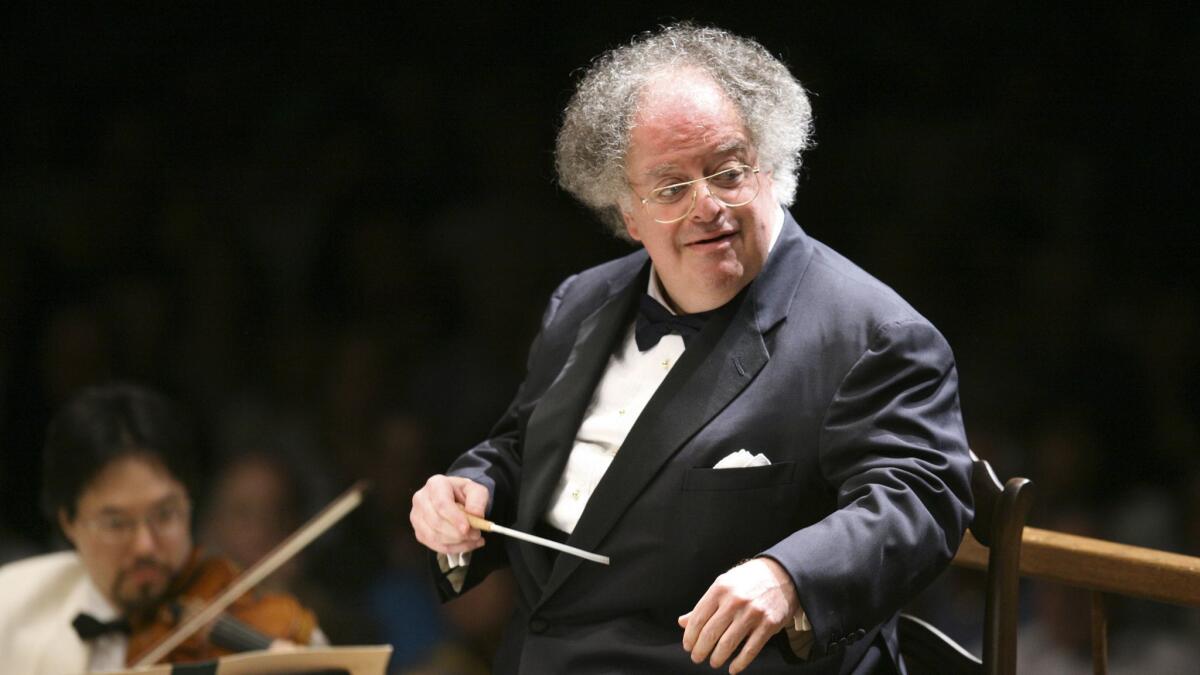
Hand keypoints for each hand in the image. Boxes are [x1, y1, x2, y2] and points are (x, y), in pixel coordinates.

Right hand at [410, 475, 489, 554]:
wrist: (456, 499)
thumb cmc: (464, 494)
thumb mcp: (477, 490)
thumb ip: (478, 500)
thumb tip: (475, 514)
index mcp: (435, 484)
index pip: (441, 504)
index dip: (454, 518)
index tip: (467, 528)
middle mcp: (421, 499)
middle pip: (436, 522)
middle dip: (458, 533)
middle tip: (476, 534)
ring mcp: (417, 516)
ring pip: (434, 536)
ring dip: (457, 542)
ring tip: (473, 539)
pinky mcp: (419, 531)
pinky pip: (434, 545)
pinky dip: (452, 548)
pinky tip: (466, 544)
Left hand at [678, 557, 798, 673]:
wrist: (782, 574)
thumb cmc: (748, 580)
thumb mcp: (724, 585)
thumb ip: (704, 605)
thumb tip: (682, 622)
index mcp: (720, 589)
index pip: (698, 618)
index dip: (690, 636)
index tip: (687, 646)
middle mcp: (735, 601)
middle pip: (711, 633)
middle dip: (700, 650)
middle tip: (697, 657)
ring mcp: (752, 613)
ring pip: (728, 643)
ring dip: (717, 657)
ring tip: (713, 662)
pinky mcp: (768, 624)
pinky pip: (750, 649)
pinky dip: (740, 663)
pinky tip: (733, 669)